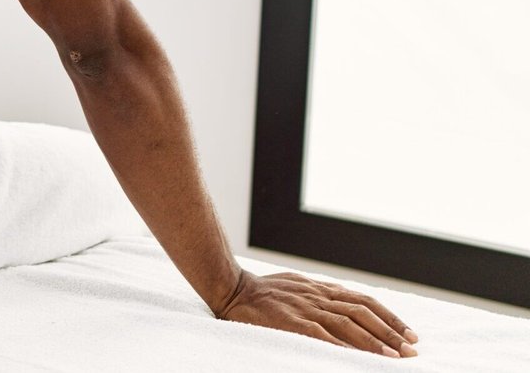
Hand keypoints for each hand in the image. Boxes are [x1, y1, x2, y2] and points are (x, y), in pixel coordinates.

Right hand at [216, 270, 419, 357]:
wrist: (231, 288)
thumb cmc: (261, 290)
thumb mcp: (296, 285)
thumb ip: (318, 294)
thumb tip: (343, 305)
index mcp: (321, 288)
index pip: (364, 301)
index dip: (389, 317)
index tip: (409, 333)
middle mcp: (318, 297)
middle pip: (363, 312)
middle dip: (390, 331)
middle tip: (411, 350)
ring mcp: (306, 309)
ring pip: (349, 324)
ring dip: (374, 341)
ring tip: (394, 357)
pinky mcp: (291, 322)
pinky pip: (323, 335)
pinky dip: (343, 347)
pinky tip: (358, 358)